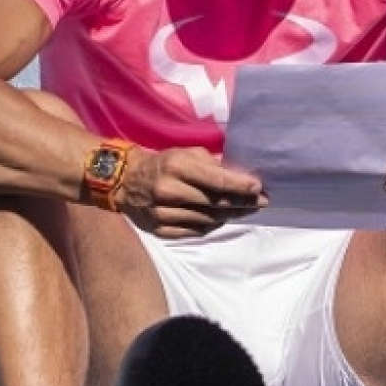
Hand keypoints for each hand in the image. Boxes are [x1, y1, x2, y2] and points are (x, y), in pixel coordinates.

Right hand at [115, 146, 265, 238]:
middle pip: (216, 203)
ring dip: (230, 215)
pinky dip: (212, 225)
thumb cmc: (163, 164)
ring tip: (243, 210)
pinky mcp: (160, 229)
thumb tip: (241, 179)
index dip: (240, 186)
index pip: (216, 180)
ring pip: (208, 219)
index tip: (259, 188)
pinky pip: (196, 231)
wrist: (125, 182)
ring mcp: (163, 213)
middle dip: (242, 203)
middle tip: (261, 202)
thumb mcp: (185, 154)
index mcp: (176, 167)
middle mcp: (169, 191)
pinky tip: (221, 219)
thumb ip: (212, 165)